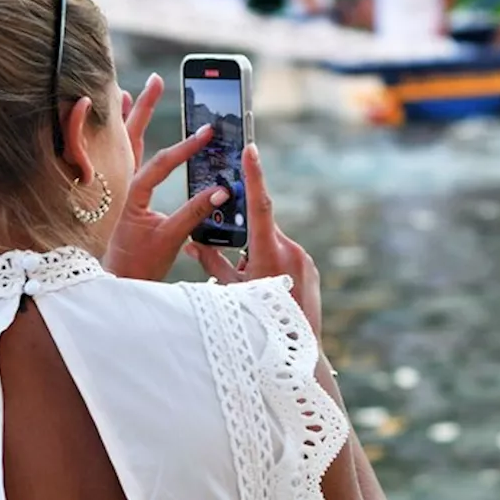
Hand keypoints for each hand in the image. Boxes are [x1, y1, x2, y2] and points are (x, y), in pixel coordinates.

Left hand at [104, 74, 231, 281]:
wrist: (114, 282)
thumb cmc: (140, 264)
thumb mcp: (172, 239)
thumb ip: (196, 213)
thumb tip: (221, 190)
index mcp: (130, 194)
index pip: (161, 163)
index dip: (186, 147)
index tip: (207, 132)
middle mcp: (118, 185)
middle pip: (130, 138)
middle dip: (144, 107)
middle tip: (155, 81)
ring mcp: (114, 188)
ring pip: (120, 145)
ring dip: (125, 118)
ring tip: (127, 92)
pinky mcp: (116, 195)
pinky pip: (117, 157)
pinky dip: (119, 138)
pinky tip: (120, 126)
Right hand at [186, 144, 322, 337]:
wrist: (296, 351)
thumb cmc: (254, 322)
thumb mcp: (228, 291)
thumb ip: (211, 263)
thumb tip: (189, 244)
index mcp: (268, 252)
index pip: (260, 204)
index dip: (254, 174)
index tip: (250, 148)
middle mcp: (291, 250)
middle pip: (262, 229)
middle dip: (245, 238)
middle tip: (236, 259)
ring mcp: (304, 258)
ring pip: (273, 245)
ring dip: (258, 257)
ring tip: (253, 286)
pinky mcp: (310, 268)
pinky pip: (286, 257)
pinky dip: (272, 266)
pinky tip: (268, 289)